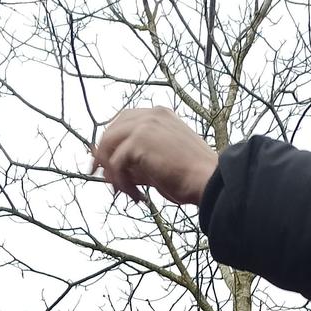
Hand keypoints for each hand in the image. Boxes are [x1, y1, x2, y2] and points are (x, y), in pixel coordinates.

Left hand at [91, 107, 219, 204]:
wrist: (207, 180)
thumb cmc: (191, 176)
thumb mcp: (159, 163)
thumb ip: (136, 163)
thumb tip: (110, 171)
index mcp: (159, 115)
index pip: (124, 122)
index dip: (112, 143)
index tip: (106, 164)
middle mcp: (151, 115)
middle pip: (111, 130)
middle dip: (103, 155)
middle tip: (104, 179)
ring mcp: (144, 125)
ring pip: (108, 145)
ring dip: (111, 171)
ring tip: (123, 190)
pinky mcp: (139, 141)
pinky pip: (115, 163)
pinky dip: (121, 182)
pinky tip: (137, 195)